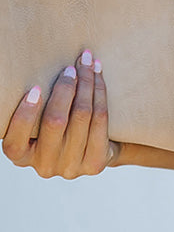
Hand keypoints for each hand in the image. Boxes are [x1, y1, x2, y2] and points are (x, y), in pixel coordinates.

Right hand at [2, 49, 118, 178]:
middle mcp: (44, 166)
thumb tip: (35, 79)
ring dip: (86, 84)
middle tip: (70, 68)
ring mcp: (70, 167)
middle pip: (56, 121)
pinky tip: (97, 76)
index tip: (35, 88)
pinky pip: (100, 120)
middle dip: (65, 89)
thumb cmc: (56, 129)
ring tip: (88, 64)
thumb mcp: (36, 123)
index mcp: (21, 156)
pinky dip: (100, 93)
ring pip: (82, 116)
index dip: (26, 113)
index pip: (16, 139)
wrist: (93, 151)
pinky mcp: (95, 163)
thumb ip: (33, 110)